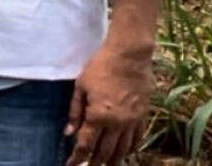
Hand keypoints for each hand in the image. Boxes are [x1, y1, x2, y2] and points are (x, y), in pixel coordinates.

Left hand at [65, 40, 154, 164]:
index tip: (70, 165)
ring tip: (105, 164)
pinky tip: (125, 152)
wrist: (129, 55)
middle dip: (95, 162)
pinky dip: (130, 148)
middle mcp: (117, 123)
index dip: (77, 158)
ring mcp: (132, 121)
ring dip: (113, 159)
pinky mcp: (143, 115)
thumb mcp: (81, 86)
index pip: (86, 145)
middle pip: (105, 151)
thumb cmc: (101, 67)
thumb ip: (75, 112)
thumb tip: (68, 133)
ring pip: (123, 148)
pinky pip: (138, 138)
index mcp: (98, 116)